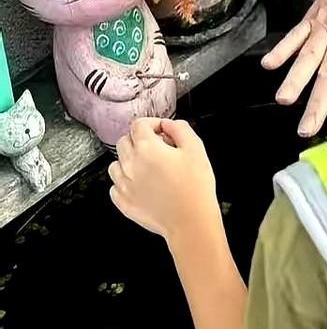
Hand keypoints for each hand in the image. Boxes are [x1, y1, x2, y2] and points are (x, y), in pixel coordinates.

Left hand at [109, 118, 217, 244]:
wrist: (189, 220)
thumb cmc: (194, 186)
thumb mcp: (195, 147)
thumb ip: (179, 128)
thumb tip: (168, 125)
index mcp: (147, 148)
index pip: (138, 124)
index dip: (153, 123)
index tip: (162, 130)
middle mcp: (130, 165)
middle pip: (124, 141)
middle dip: (139, 139)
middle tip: (158, 147)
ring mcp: (123, 185)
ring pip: (116, 163)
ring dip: (129, 160)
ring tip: (149, 166)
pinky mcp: (123, 202)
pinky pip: (115, 186)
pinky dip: (125, 181)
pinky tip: (142, 184)